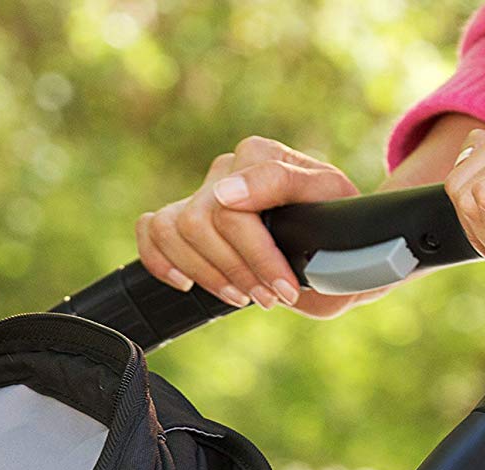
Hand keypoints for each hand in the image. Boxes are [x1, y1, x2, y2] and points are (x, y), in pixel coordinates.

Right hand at [136, 135, 361, 318]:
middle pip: (196, 224)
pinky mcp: (185, 223)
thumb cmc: (334, 227)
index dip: (255, 257)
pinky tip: (187, 284)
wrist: (335, 252)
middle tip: (269, 297)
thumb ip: (281, 182)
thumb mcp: (328, 200)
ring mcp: (200, 196)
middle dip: (233, 269)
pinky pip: (149, 231)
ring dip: (205, 273)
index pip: (230, 209)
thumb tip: (224, 193)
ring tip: (242, 297)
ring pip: (170, 231)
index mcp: (257, 155)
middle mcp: (223, 171)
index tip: (284, 290)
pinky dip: (159, 260)